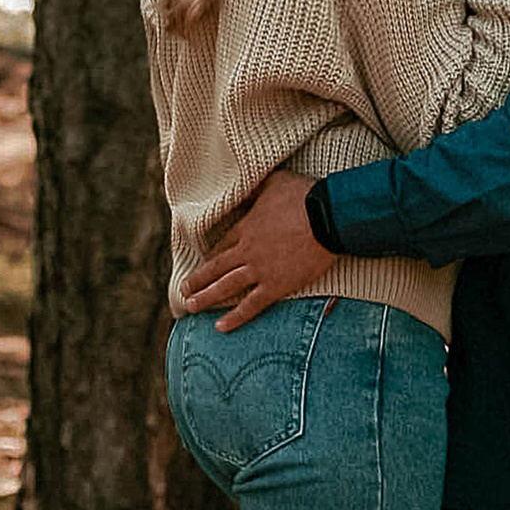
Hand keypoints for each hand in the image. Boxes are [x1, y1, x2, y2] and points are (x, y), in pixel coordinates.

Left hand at [182, 168, 336, 331]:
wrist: (327, 218)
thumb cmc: (303, 196)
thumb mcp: (274, 182)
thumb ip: (256, 188)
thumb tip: (244, 186)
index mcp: (246, 227)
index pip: (221, 246)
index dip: (210, 256)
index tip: (202, 263)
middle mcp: (247, 251)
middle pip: (216, 268)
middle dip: (197, 280)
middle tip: (182, 290)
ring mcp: (260, 270)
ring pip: (226, 287)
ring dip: (206, 298)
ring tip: (190, 307)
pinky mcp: (276, 286)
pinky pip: (251, 305)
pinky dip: (235, 317)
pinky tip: (220, 326)